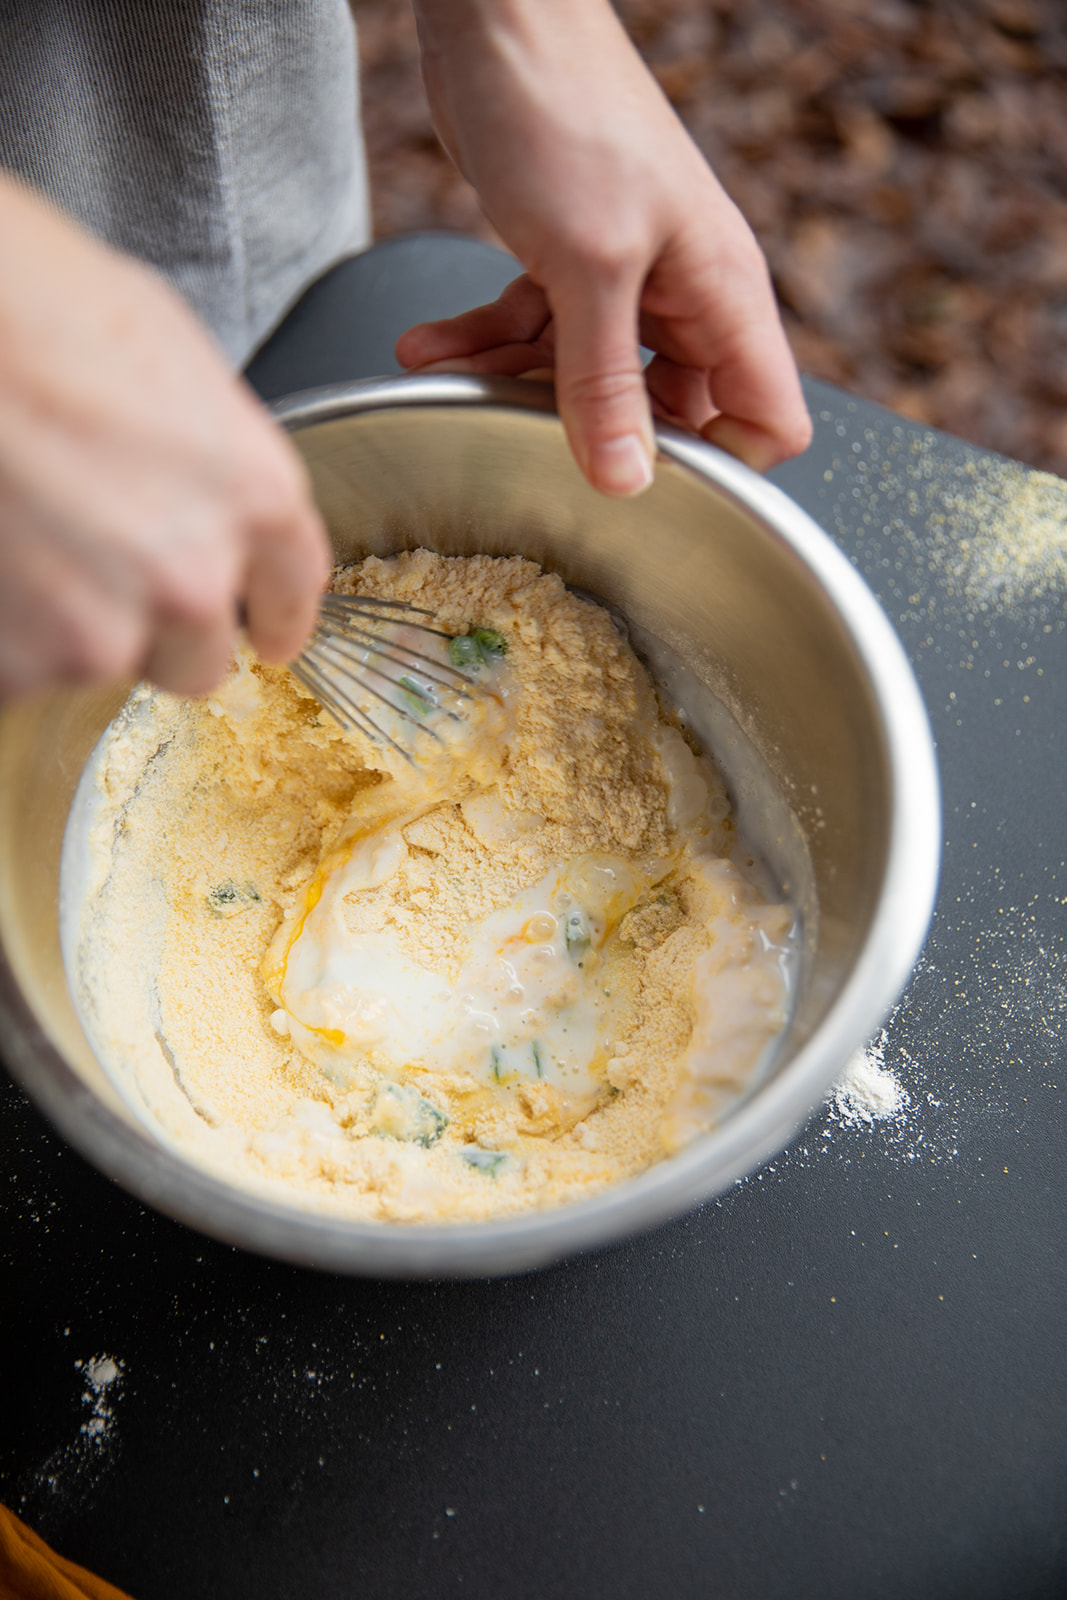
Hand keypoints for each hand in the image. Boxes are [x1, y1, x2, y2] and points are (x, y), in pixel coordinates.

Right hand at [0, 176, 329, 698]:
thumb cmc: (35, 308)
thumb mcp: (168, 358)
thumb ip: (210, 459)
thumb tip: (204, 489)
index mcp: (253, 497)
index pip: (291, 594)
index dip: (271, 614)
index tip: (263, 632)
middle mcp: (194, 579)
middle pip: (200, 659)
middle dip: (157, 629)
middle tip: (98, 567)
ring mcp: (104, 631)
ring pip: (102, 666)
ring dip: (67, 627)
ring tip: (24, 538)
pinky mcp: (25, 664)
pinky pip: (24, 675)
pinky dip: (7, 638)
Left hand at [399, 0, 810, 494]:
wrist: (498, 16)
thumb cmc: (566, 111)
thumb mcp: (588, 268)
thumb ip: (605, 384)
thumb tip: (628, 481)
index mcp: (722, 294)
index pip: (768, 415)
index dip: (723, 463)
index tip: (653, 483)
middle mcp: (683, 293)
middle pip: (666, 410)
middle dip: (597, 432)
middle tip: (537, 438)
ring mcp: (625, 279)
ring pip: (586, 377)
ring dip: (517, 384)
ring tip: (456, 378)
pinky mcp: (567, 262)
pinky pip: (535, 333)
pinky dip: (485, 344)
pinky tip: (432, 347)